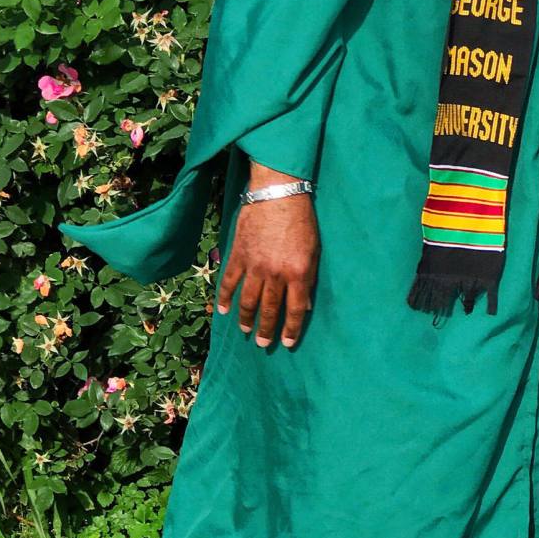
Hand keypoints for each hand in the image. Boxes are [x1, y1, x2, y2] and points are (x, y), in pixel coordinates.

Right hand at [216, 167, 318, 349]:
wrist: (278, 194)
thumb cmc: (302, 221)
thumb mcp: (314, 251)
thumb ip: (309, 279)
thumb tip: (305, 305)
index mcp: (298, 273)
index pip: (294, 310)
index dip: (290, 329)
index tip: (287, 343)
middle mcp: (275, 274)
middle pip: (269, 309)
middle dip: (267, 329)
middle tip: (263, 343)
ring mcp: (254, 266)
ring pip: (247, 300)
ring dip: (245, 318)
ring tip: (245, 331)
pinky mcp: (238, 255)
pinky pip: (230, 281)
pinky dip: (225, 297)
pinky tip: (224, 310)